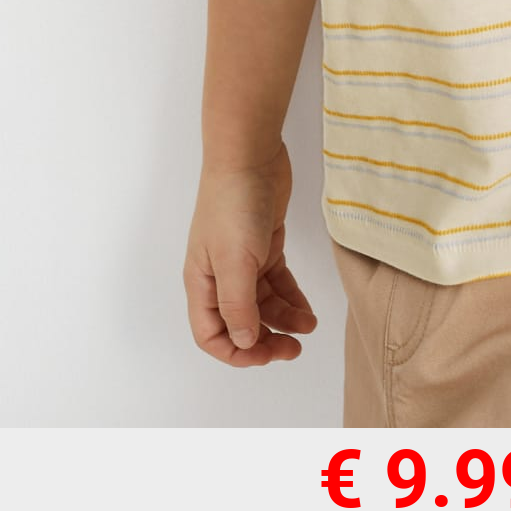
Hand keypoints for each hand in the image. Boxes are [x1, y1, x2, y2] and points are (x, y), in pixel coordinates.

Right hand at [182, 140, 317, 366]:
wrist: (250, 154)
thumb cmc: (234, 204)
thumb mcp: (235, 260)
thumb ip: (238, 305)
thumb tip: (242, 342)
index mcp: (201, 282)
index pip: (211, 334)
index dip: (236, 352)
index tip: (266, 355)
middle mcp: (219, 275)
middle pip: (239, 323)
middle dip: (264, 340)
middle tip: (293, 349)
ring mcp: (242, 260)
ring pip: (261, 305)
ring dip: (283, 320)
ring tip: (308, 326)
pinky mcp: (264, 245)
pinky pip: (276, 283)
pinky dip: (291, 298)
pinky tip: (308, 308)